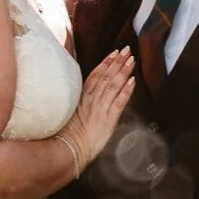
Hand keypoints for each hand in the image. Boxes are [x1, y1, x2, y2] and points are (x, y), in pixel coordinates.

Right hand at [60, 45, 134, 173]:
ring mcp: (101, 108)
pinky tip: (133, 81)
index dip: (105, 63)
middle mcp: (92, 100)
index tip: (113, 53)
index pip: (95, 75)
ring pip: (114, 85)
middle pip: (106, 76)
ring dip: (123, 71)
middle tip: (126, 49)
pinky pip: (119, 101)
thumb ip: (76, 103)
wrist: (68, 149)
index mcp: (81, 97)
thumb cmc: (65, 135)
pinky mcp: (109, 119)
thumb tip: (81, 98)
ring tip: (132, 59)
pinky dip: (126, 90)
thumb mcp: (68, 114)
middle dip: (117, 62)